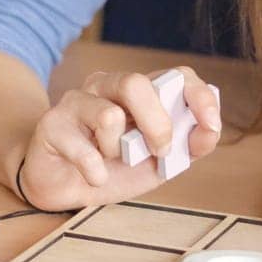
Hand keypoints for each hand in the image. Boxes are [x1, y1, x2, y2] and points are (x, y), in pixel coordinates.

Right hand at [15, 67, 222, 211]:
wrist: (64, 187)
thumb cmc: (113, 167)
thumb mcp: (159, 161)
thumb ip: (186, 146)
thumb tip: (208, 131)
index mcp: (138, 92)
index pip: (175, 75)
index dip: (197, 96)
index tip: (210, 125)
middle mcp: (105, 86)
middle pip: (135, 83)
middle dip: (158, 124)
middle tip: (159, 153)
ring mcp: (76, 102)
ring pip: (108, 115)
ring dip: (119, 151)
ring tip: (112, 161)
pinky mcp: (52, 125)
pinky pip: (84, 151)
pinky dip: (96, 173)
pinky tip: (94, 176)